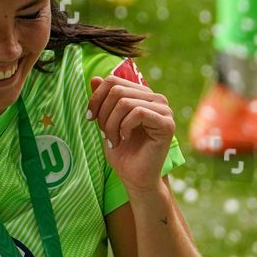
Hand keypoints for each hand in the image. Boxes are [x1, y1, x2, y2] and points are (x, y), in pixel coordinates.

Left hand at [87, 73, 172, 192]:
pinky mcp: (167, 124)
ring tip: (113, 140)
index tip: (89, 118)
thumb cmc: (123, 152)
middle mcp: (156, 98)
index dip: (96, 97)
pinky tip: (125, 139)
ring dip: (112, 124)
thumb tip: (94, 78)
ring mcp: (164, 110)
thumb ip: (103, 101)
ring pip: (125, 102)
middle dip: (103, 114)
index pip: (113, 80)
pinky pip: (139, 113)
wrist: (136, 179)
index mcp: (142, 95)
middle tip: (104, 134)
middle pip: (117, 90)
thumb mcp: (107, 122)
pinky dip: (125, 127)